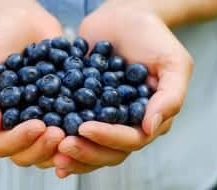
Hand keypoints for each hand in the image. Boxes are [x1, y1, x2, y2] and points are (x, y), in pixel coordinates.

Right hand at [0, 1, 64, 167]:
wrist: (19, 19)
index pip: (1, 144)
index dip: (19, 141)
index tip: (38, 125)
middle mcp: (14, 125)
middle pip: (27, 153)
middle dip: (43, 147)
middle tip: (59, 132)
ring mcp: (38, 118)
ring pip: (49, 148)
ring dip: (62, 146)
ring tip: (75, 131)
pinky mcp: (58, 107)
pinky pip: (67, 126)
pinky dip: (77, 130)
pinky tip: (88, 123)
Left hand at [54, 0, 192, 176]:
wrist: (123, 17)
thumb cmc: (152, 37)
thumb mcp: (172, 62)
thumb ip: (170, 96)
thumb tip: (151, 129)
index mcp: (148, 117)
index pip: (131, 139)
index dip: (108, 138)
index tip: (85, 128)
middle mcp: (126, 123)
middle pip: (108, 151)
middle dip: (86, 151)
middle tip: (63, 145)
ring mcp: (104, 116)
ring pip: (90, 145)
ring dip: (72, 151)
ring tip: (52, 151)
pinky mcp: (84, 106)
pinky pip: (73, 125)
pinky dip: (60, 135)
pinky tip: (44, 139)